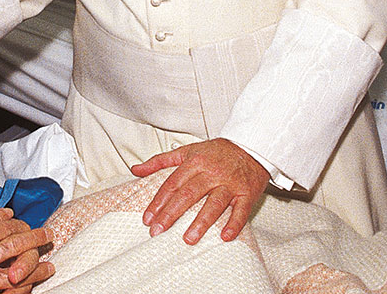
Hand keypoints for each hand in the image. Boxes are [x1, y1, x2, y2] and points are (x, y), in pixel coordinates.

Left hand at [130, 138, 268, 243]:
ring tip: (188, 239)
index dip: (158, 202)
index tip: (147, 219)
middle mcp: (211, 173)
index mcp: (195, 162)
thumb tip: (135, 169)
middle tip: (158, 232)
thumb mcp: (187, 151)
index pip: (172, 184)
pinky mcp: (246, 193)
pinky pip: (240, 210)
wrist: (251, 146)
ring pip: (214, 203)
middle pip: (188, 194)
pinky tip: (225, 237)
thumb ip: (160, 161)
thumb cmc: (217, 152)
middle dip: (171, 214)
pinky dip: (234, 224)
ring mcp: (229, 184)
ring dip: (201, 222)